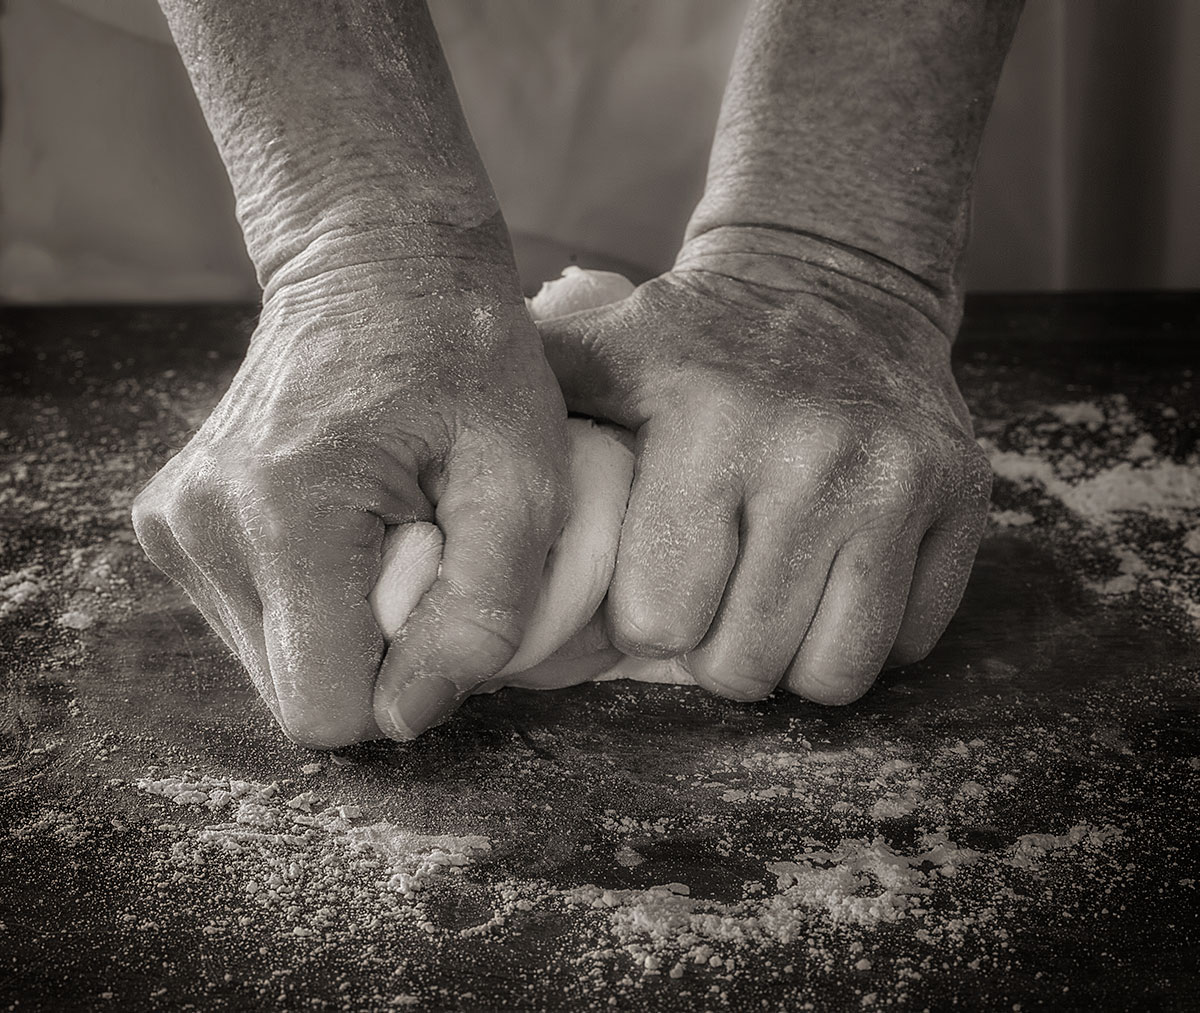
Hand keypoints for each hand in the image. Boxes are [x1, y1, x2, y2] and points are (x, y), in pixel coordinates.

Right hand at [133, 251, 567, 746]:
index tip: (444, 589)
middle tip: (422, 545)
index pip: (327, 708)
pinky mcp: (173, 521)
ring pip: (277, 662)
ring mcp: (174, 522)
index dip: (405, 679)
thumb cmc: (468, 356)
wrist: (378, 261)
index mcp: (286, 513)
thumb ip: (482, 611)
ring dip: (349, 619)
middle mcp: (201, 524)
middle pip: (299, 689)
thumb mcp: (524, 477)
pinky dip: (316, 594)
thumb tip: (405, 720)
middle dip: (377, 647)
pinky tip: (350, 521)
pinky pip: (257, 619)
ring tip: (389, 525)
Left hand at [537, 227, 990, 704]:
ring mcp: (902, 482)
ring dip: (788, 658)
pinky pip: (906, 644)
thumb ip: (530, 407)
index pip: (658, 618)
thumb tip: (443, 480)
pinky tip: (833, 575)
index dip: (645, 618)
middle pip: (742, 663)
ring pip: (832, 675)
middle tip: (712, 598)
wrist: (838, 282)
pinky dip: (860, 632)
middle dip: (712, 650)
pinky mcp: (965, 504)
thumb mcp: (604, 345)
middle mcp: (815, 454)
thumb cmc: (700, 339)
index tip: (653, 579)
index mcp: (709, 420)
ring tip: (768, 600)